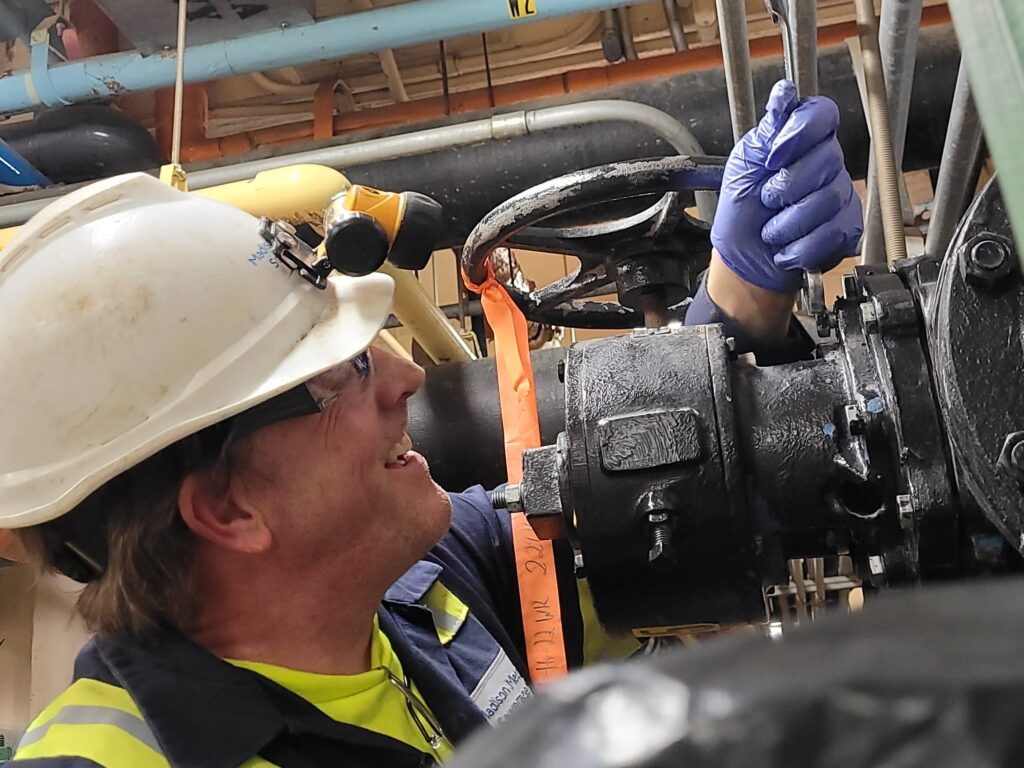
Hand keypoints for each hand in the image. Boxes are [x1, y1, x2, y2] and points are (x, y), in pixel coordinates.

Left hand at [710, 80, 862, 293]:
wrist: (743, 260)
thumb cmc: (742, 212)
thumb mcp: (744, 165)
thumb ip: (768, 131)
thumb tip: (785, 92)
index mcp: (801, 141)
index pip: (822, 114)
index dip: (800, 133)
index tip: (773, 157)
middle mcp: (826, 164)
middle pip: (828, 158)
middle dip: (787, 186)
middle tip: (767, 200)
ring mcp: (840, 196)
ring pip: (829, 198)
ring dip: (789, 222)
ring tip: (771, 229)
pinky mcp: (846, 229)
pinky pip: (834, 232)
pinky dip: (800, 246)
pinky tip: (785, 248)